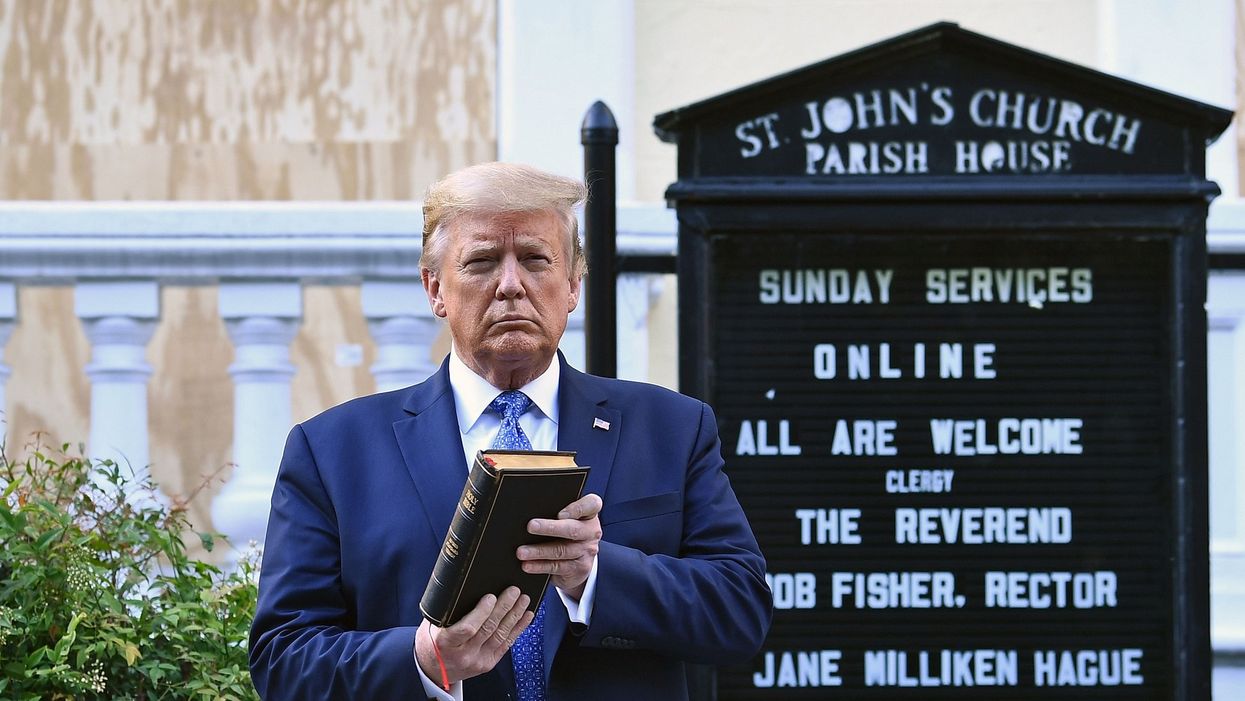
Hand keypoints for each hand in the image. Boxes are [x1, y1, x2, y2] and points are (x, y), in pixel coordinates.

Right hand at [415, 587, 533, 685]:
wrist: (432, 670)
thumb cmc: (432, 642)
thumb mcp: (432, 625)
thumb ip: (448, 612)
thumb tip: (466, 587)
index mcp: (446, 642)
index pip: (467, 628)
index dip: (481, 612)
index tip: (491, 596)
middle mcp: (463, 654)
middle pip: (488, 629)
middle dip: (504, 608)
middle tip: (514, 591)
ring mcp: (477, 661)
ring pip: (500, 635)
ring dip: (514, 615)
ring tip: (523, 600)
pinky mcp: (488, 663)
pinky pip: (506, 644)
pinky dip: (517, 629)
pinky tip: (525, 617)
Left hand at [517, 493, 602, 599]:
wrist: (579, 560)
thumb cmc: (567, 532)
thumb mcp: (568, 519)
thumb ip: (555, 511)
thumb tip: (529, 511)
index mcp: (589, 514)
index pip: (592, 504)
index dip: (578, 508)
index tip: (560, 513)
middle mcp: (591, 532)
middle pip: (572, 529)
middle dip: (550, 528)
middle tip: (530, 526)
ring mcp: (586, 551)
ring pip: (561, 550)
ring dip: (539, 551)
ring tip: (521, 551)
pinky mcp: (579, 568)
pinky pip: (557, 567)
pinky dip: (540, 566)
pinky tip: (527, 565)